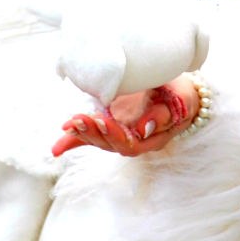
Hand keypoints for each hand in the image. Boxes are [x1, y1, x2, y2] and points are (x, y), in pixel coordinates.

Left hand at [51, 79, 196, 157]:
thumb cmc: (182, 97)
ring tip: (68, 125)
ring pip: (100, 140)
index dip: (114, 134)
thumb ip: (164, 115)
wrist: (180, 93)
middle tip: (77, 121)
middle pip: (111, 144)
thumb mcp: (180, 102)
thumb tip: (143, 128)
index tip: (102, 120)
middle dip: (92, 134)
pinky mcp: (113, 126)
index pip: (130, 143)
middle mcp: (135, 140)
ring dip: (82, 133)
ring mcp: (123, 134)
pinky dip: (75, 140)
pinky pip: (93, 136)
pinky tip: (57, 147)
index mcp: (152, 139)